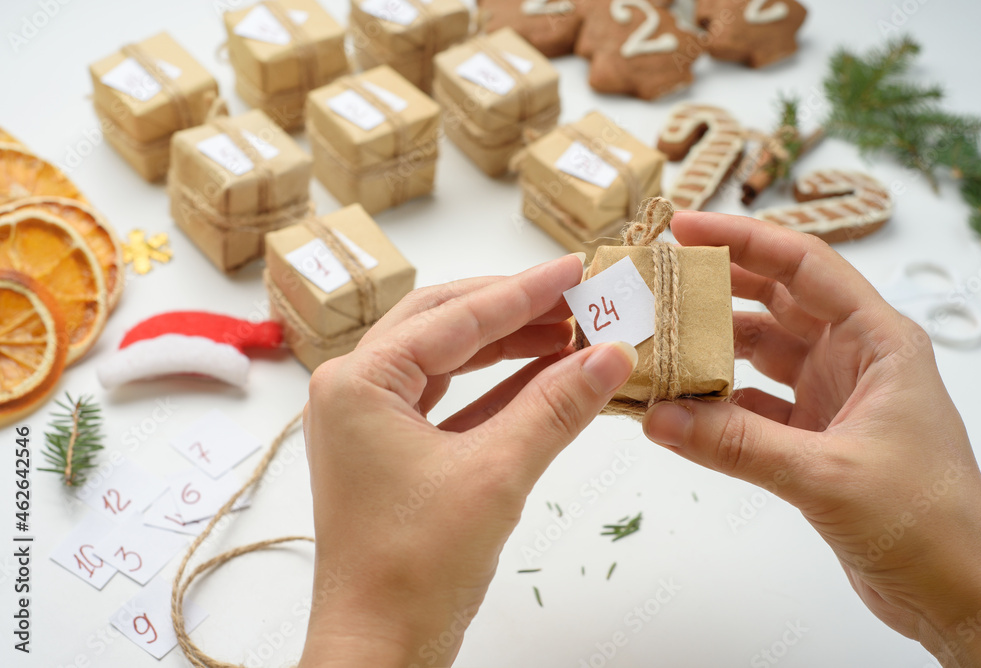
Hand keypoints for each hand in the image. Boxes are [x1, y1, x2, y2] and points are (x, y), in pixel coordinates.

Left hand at [300, 254, 637, 666]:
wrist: (380, 649)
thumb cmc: (416, 568)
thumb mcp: (497, 474)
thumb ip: (556, 405)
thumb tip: (613, 353)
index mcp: (358, 381)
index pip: (456, 317)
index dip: (525, 291)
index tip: (578, 268)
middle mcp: (354, 390)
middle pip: (445, 324)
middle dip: (514, 310)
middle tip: (578, 296)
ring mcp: (370, 420)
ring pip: (448, 360)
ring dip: (509, 346)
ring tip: (572, 331)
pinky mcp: (392, 450)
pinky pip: (450, 400)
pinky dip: (498, 388)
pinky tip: (546, 375)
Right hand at [644, 212, 980, 667]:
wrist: (959, 592)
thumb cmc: (929, 523)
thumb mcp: (828, 475)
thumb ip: (738, 446)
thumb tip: (660, 417)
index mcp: (879, 341)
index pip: (805, 266)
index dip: (743, 239)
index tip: (685, 228)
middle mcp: (855, 358)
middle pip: (776, 300)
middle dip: (717, 285)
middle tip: (657, 277)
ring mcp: (833, 395)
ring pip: (760, 352)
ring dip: (711, 348)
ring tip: (657, 340)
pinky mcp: (815, 435)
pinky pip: (754, 404)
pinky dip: (717, 403)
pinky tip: (680, 407)